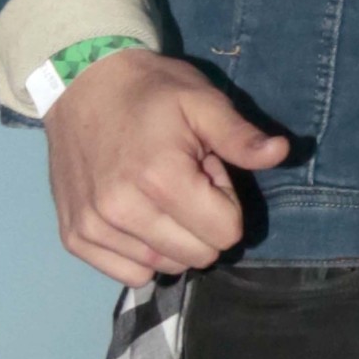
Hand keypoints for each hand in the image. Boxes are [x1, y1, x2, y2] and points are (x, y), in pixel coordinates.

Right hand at [45, 51, 287, 281]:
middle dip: (201, 221)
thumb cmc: (150, 92)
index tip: (204, 169)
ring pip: (165, 268)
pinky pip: (130, 275)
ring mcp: (94, 227)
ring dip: (171, 238)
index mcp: (161, 178)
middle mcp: (123, 210)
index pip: (226, 232)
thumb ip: (241, 136)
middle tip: (180, 179)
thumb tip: (282, 152)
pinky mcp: (75, 237)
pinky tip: (134, 216)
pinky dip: (141, 255)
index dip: (224, 200)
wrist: (80, 83)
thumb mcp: (202, 102)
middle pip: (199, 256)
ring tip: (154, 192)